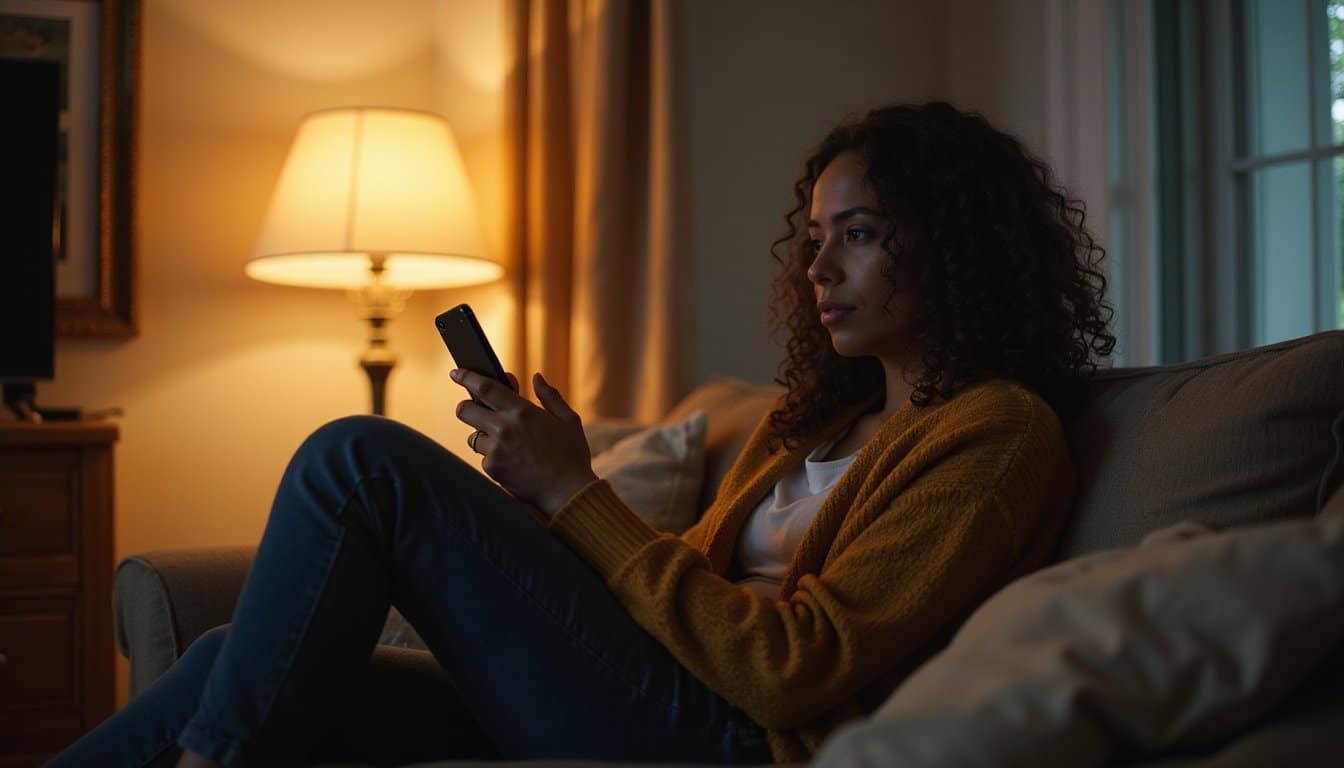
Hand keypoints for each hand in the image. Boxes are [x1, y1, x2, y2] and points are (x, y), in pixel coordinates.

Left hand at [452, 369, 597, 515]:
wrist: (568, 492)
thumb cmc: (572, 455)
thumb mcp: (569, 420)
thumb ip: (550, 396)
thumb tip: (537, 377)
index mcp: (522, 411)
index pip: (484, 387)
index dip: (466, 377)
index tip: (456, 373)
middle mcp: (504, 428)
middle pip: (464, 410)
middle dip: (465, 407)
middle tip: (473, 409)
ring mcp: (496, 450)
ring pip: (473, 437)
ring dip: (484, 437)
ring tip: (505, 443)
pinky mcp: (493, 469)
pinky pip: (484, 458)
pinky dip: (494, 458)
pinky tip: (513, 462)